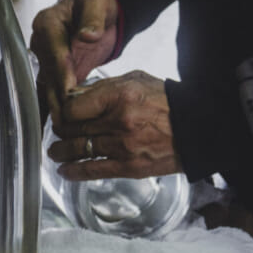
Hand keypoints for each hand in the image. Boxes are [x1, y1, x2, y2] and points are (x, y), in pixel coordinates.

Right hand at [29, 0, 120, 123]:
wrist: (92, 10)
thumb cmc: (95, 3)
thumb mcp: (97, 3)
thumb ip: (93, 18)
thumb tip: (88, 34)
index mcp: (48, 23)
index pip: (55, 51)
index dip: (62, 72)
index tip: (69, 90)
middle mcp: (41, 42)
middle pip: (48, 72)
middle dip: (57, 96)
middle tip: (66, 119)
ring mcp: (44, 57)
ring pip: (46, 85)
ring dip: (52, 107)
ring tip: (58, 129)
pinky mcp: (52, 70)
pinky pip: (49, 91)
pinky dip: (49, 109)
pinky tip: (45, 129)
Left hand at [45, 71, 178, 180]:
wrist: (198, 128)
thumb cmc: (168, 101)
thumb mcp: (136, 80)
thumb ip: (104, 86)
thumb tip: (76, 95)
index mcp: (119, 95)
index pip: (72, 107)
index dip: (62, 111)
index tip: (62, 113)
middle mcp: (118, 121)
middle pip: (72, 129)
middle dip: (60, 132)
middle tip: (58, 132)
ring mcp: (123, 146)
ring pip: (79, 150)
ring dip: (61, 152)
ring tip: (55, 152)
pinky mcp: (129, 167)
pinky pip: (94, 171)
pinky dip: (75, 172)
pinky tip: (64, 171)